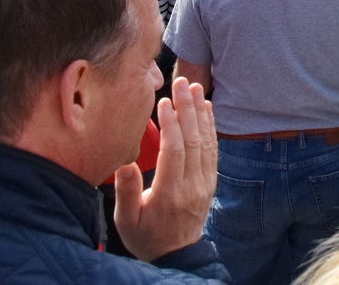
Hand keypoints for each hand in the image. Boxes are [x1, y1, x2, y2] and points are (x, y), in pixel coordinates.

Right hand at [113, 77, 217, 264]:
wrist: (176, 255)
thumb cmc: (146, 236)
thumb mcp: (127, 220)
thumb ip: (126, 192)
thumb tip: (125, 162)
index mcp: (170, 193)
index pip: (175, 151)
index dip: (171, 124)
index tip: (164, 101)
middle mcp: (192, 185)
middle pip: (193, 140)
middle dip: (188, 109)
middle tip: (182, 82)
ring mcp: (205, 182)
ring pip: (206, 141)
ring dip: (201, 113)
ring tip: (195, 88)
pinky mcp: (211, 180)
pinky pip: (213, 149)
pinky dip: (211, 126)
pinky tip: (207, 108)